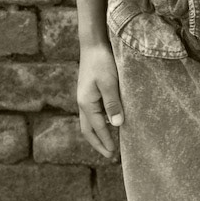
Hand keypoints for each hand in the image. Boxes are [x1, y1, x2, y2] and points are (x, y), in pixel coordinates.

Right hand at [77, 42, 123, 157]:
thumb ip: (113, 103)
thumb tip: (117, 125)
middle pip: (88, 130)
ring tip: (110, 144)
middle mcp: (83, 103)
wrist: (93, 44)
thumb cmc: (102, 61)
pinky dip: (99, 124)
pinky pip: (93, 114)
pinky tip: (109, 124)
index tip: (113, 154)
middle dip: (99, 144)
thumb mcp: (109, 83)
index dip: (105, 142)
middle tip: (110, 156)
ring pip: (89, 122)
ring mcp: (85, 98)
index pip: (97, 129)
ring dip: (98, 134)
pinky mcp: (89, 92)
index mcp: (86, 103)